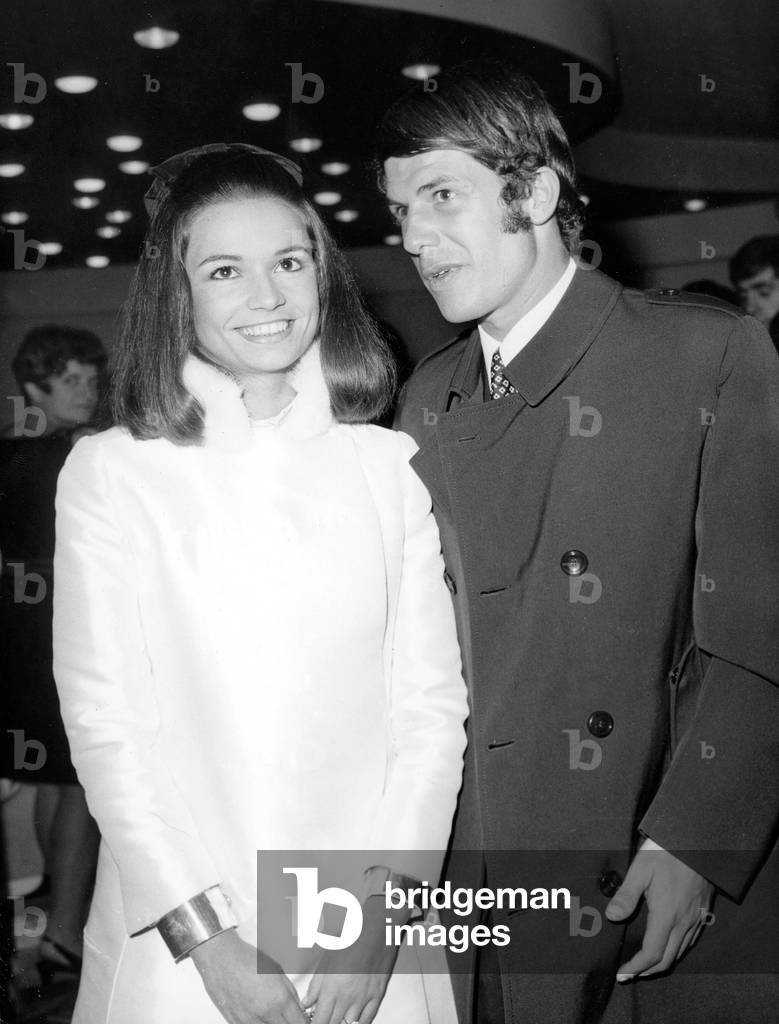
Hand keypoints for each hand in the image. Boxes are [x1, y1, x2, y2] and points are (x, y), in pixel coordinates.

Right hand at [190, 929, 307, 1023]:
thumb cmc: (247, 959)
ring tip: (273, 1015)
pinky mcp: (235, 1023)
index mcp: (279, 999)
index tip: (304, 1020)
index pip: (299, 1023)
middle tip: (289, 1017)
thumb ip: (290, 992)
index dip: (304, 1022)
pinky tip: (260, 1016)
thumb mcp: (277, 971)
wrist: (220, 958)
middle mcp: (265, 1013)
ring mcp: (249, 1020)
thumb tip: (298, 1007)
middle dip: (290, 1023)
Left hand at [304, 898, 399, 1023]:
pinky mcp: (377, 996)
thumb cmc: (350, 939)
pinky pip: (367, 1019)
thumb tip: (307, 1003)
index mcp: (332, 988)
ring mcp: (364, 998)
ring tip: (336, 1020)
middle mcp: (348, 997)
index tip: (311, 1023)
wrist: (376, 929)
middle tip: (322, 1019)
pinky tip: (352, 1022)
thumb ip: (316, 986)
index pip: (320, 1020)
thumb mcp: (326, 959)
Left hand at [605, 840, 713, 979]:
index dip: (635, 967)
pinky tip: (668, 945)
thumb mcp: (640, 869)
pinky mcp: (703, 912)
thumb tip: (612, 916)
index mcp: (667, 915)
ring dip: (662, 962)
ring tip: (645, 964)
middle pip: (666, 960)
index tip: (622, 972)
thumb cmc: (666, 852)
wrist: (698, 841)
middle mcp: (684, 922)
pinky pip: (690, 941)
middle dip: (647, 971)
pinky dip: (676, 950)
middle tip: (630, 974)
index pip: (651, 954)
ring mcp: (696, 919)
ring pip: (680, 952)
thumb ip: (626, 895)